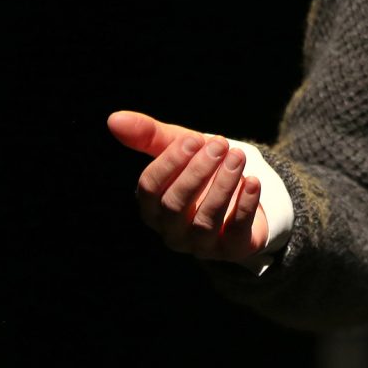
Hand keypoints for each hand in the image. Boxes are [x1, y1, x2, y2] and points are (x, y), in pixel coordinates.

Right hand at [108, 109, 268, 264]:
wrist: (242, 195)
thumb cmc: (201, 170)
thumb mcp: (178, 148)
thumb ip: (149, 135)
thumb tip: (113, 118)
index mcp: (152, 206)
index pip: (150, 188)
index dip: (170, 163)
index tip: (194, 139)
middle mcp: (170, 229)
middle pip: (175, 205)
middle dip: (198, 172)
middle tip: (220, 145)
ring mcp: (199, 244)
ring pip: (205, 219)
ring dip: (223, 186)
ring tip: (238, 157)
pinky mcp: (231, 249)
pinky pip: (235, 232)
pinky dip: (244, 206)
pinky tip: (253, 181)